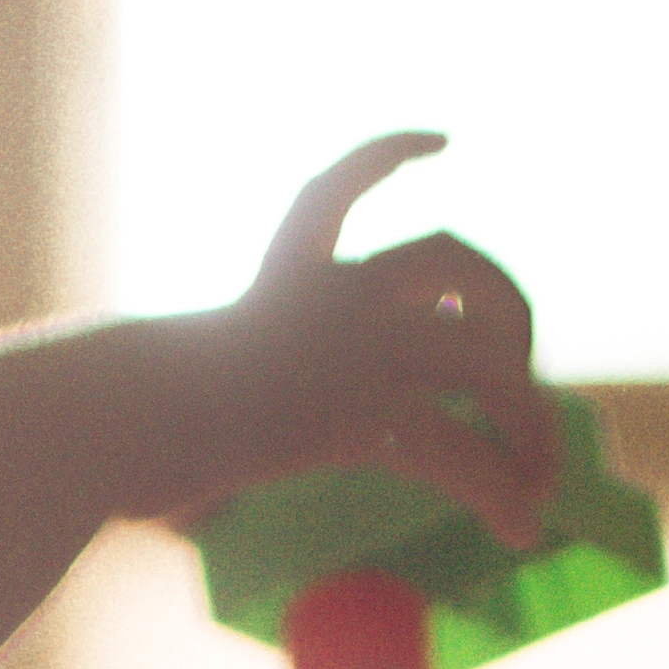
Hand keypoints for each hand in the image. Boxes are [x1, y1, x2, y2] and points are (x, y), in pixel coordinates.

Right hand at [86, 134, 557, 547]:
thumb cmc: (137, 422)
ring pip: (488, 370)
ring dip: (531, 429)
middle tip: (520, 376)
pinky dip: (501, 495)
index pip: (341, 185)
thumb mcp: (205, 387)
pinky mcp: (366, 411)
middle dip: (515, 318)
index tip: (440, 140)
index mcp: (290, 274)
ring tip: (541, 482)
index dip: (393, 152)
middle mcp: (338, 293)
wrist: (126, 421)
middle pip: (464, 269)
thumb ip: (257, 392)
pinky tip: (519, 528)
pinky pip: (460, 454)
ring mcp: (359, 345)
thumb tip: (243, 474)